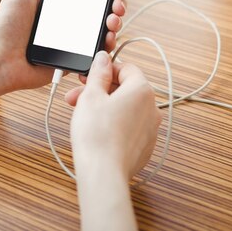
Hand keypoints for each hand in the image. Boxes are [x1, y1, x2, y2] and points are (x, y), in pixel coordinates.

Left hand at [0, 0, 137, 92]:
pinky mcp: (76, 58)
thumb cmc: (6, 27)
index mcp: (60, 1)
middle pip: (104, 6)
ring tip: (112, 19)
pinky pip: (99, 50)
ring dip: (116, 20)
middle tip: (118, 2)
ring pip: (106, 27)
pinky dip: (109, 43)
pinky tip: (108, 37)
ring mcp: (75, 39)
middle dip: (118, 1)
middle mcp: (71, 18)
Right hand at [68, 51, 161, 179]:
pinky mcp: (145, 146)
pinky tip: (96, 130)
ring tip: (81, 114)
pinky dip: (114, 124)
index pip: (127, 68)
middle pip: (125, 89)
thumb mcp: (91, 96)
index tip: (90, 75)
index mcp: (142, 90)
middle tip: (78, 95)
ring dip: (105, 106)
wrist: (104, 172)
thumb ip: (99, 73)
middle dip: (100, 90)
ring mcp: (151, 129)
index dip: (106, 70)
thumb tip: (104, 58)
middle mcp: (152, 108)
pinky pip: (129, 126)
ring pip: (126, 108)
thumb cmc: (97, 134)